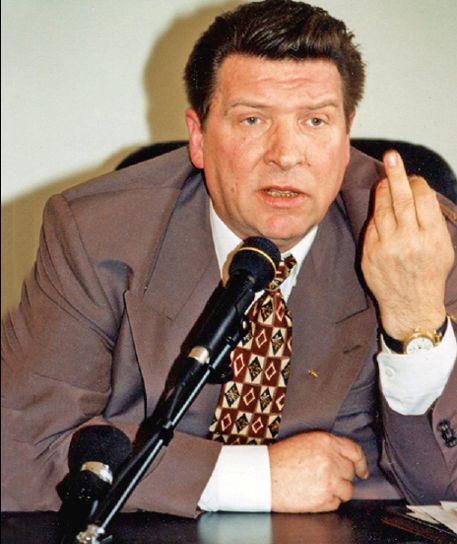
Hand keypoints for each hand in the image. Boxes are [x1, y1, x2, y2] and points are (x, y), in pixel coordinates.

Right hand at [268, 431, 368, 512]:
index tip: (361, 470)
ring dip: (336, 490)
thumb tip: (343, 459)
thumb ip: (327, 447)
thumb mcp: (305, 441)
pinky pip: (336, 503)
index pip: (355, 451)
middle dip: (341, 476)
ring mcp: (330, 480)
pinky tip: (312, 494)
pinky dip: (327, 501)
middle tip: (326, 477)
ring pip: (347, 490)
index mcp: (325, 441)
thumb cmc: (279, 459)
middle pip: (350, 472)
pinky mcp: (325, 499)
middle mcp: (331, 459)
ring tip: (317, 486)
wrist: (263, 477)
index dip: (361, 462)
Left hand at [361, 150, 453, 337]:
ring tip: (386, 180)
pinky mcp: (369, 253)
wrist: (410, 306)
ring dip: (383, 191)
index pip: (422, 198)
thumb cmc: (429, 274)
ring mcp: (385, 247)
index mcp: (431, 237)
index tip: (414, 178)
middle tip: (392, 156)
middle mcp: (408, 240)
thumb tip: (419, 192)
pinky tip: (380, 208)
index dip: (417, 184)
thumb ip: (432, 221)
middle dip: (396, 174)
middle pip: (400, 199)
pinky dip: (376, 214)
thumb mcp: (443, 248)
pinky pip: (372, 225)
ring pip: (382, 209)